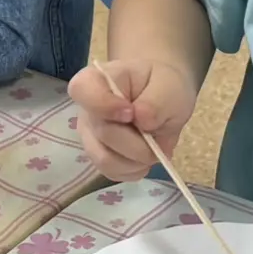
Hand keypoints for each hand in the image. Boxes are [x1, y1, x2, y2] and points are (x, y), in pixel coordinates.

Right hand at [67, 59, 199, 180]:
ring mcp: (89, 136)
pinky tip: (144, 158)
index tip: (131, 113)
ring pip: (105, 160)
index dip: (104, 105)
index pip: (83, 91)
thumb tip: (141, 121)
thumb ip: (156, 101)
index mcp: (96, 81)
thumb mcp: (169, 85)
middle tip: (159, 136)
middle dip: (138, 142)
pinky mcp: (98, 157)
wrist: (161, 96)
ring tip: (154, 149)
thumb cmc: (161, 85)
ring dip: (137, 160)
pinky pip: (112, 172)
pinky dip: (134, 170)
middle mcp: (86, 110)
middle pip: (103, 133)